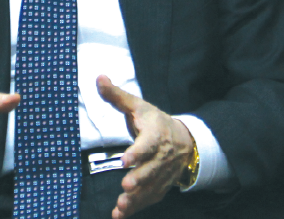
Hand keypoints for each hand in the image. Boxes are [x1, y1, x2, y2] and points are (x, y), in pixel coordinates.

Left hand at [97, 75, 195, 218]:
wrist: (184, 140)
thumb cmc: (155, 121)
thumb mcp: (138, 106)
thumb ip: (117, 96)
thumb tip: (99, 78)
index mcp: (156, 135)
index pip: (148, 144)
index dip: (137, 153)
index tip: (125, 160)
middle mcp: (161, 157)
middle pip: (151, 170)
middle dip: (139, 179)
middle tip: (126, 187)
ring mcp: (162, 174)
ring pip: (150, 188)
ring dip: (136, 199)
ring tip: (121, 206)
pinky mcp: (160, 186)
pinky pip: (150, 198)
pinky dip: (137, 208)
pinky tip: (120, 214)